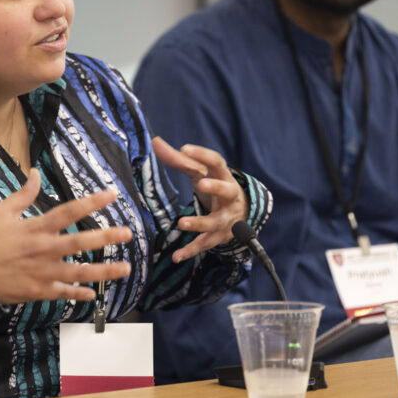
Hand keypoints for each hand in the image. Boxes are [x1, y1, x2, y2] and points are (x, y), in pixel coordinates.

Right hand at [0, 168, 132, 304]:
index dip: (92, 202)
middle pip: (81, 242)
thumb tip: (36, 172)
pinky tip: (94, 294)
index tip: (112, 195)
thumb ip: (23, 194)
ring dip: (104, 271)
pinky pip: (63, 293)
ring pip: (79, 272)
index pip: (69, 211)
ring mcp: (43, 272)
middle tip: (128, 234)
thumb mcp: (1, 212)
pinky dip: (79, 294)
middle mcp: (44, 249)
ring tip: (126, 269)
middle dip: (107, 238)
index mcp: (36, 227)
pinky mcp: (38, 291)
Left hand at [152, 136, 248, 262]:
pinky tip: (176, 256)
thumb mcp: (200, 172)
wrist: (242, 213)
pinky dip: (191, 250)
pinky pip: (206, 244)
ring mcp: (226, 218)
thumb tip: (155, 141)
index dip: (202, 154)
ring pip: (216, 222)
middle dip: (215, 188)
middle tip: (201, 183)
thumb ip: (178, 159)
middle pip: (226, 190)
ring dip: (200, 223)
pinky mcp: (220, 236)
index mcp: (223, 175)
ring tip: (182, 223)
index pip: (216, 162)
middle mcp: (229, 196)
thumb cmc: (215, 185)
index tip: (184, 149)